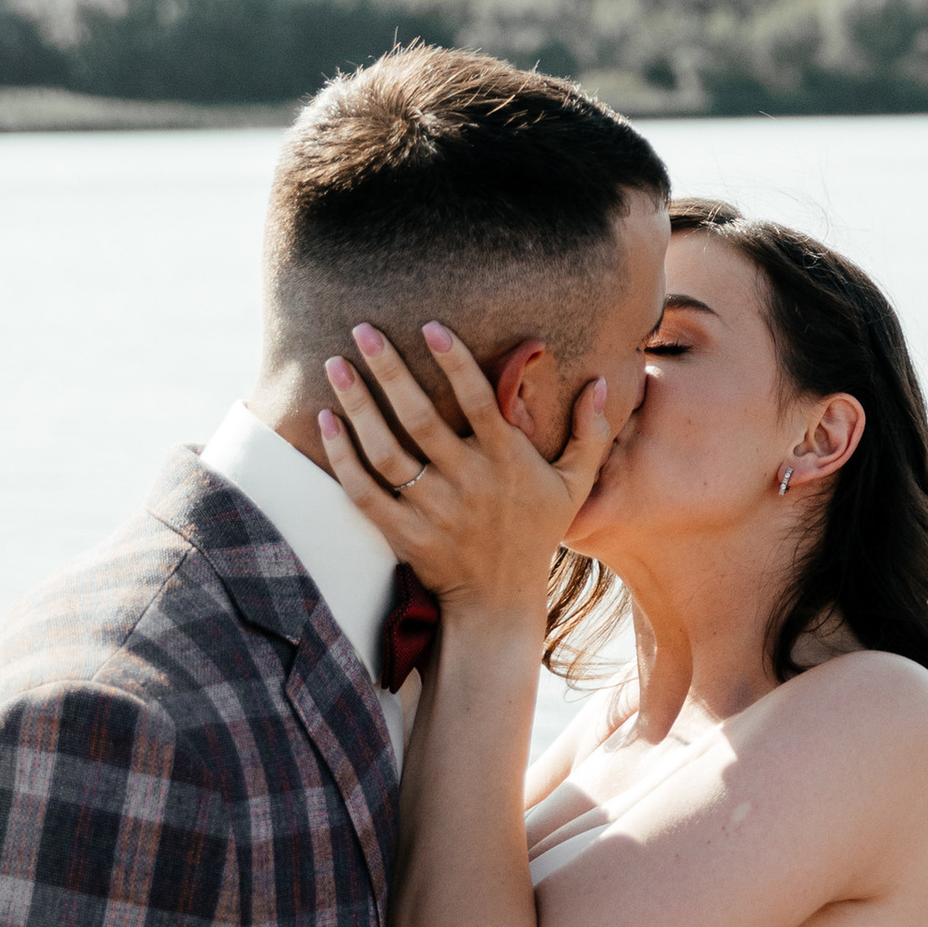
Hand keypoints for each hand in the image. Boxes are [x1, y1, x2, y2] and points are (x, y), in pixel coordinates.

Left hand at [316, 320, 611, 623]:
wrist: (499, 600)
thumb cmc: (536, 532)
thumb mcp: (576, 485)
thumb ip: (591, 433)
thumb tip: (602, 383)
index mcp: (509, 462)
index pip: (481, 402)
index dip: (455, 362)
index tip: (430, 326)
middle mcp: (470, 483)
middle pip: (422, 418)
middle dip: (390, 370)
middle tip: (363, 329)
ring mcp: (434, 510)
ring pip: (387, 452)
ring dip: (358, 406)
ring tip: (335, 366)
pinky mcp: (404, 534)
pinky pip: (364, 492)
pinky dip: (342, 458)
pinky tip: (325, 422)